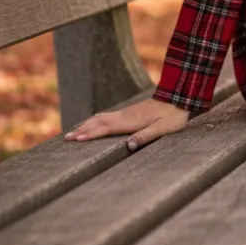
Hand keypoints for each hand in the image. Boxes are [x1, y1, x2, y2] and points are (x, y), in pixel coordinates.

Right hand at [63, 97, 190, 150]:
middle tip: (66, 138)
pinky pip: (108, 116)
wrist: (179, 97)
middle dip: (83, 130)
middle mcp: (125, 116)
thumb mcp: (163, 128)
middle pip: (99, 122)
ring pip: (102, 118)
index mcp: (131, 122)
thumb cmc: (173, 115)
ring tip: (74, 132)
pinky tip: (93, 122)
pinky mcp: (130, 112)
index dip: (91, 134)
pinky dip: (96, 120)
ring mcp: (127, 113)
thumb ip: (145, 136)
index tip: (76, 139)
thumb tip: (127, 147)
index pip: (106, 128)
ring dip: (87, 124)